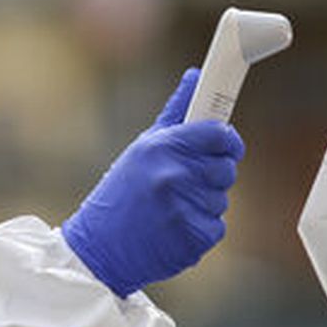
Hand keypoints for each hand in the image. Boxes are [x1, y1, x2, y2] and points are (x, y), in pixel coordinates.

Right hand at [62, 69, 246, 296]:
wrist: (99, 250)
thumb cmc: (120, 196)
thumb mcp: (141, 149)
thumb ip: (175, 114)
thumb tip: (196, 76)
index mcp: (162, 147)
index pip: (219, 133)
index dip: (227, 140)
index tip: (225, 146)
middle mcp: (174, 175)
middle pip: (226, 168)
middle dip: (212, 176)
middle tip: (184, 184)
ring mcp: (184, 207)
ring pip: (221, 199)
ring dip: (203, 205)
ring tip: (170, 210)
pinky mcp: (192, 238)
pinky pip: (217, 227)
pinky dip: (200, 230)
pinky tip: (173, 229)